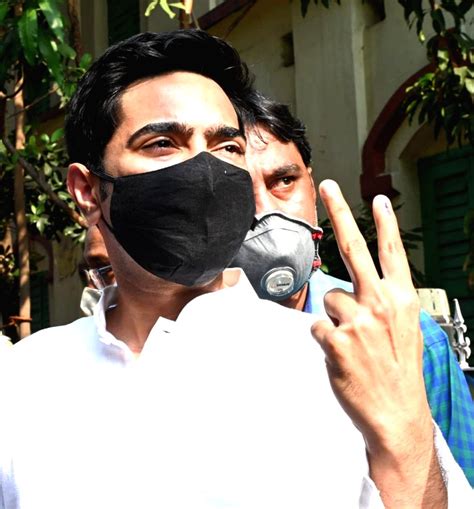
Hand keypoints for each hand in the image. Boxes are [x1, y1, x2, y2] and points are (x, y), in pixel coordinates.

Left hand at [312, 180, 445, 507]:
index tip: (379, 199)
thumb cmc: (398, 369)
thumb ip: (383, 302)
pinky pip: (317, 326)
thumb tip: (354, 286)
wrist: (397, 413)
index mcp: (401, 299)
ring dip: (333, 318)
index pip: (393, 253)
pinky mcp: (337, 339)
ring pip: (328, 299)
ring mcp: (358, 319)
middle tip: (329, 186)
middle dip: (340, 212)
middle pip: (354, 247)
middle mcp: (380, 302)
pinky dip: (324, 338)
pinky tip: (341, 355)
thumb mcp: (405, 330)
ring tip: (351, 343)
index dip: (386, 224)